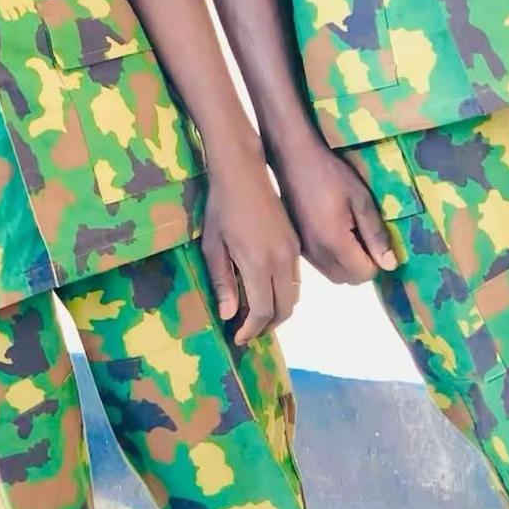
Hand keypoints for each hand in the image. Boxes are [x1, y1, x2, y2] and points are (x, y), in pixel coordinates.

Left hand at [200, 145, 303, 342]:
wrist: (244, 172)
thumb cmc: (221, 208)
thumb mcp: (213, 246)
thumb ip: (223, 282)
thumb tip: (229, 315)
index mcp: (258, 264)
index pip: (262, 311)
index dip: (251, 330)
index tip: (237, 337)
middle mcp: (281, 261)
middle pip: (284, 308)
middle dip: (267, 326)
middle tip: (247, 331)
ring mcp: (292, 251)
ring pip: (293, 295)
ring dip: (277, 311)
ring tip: (255, 316)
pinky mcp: (296, 243)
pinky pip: (295, 279)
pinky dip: (283, 293)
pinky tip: (265, 291)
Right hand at [273, 136, 396, 286]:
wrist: (293, 158)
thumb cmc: (331, 173)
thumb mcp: (361, 199)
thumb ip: (376, 234)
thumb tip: (391, 264)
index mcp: (334, 243)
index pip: (364, 274)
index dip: (376, 261)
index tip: (375, 238)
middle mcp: (316, 254)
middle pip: (349, 279)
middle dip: (363, 264)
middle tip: (364, 233)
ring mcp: (304, 251)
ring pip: (335, 275)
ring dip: (348, 262)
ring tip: (350, 230)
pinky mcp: (298, 245)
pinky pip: (322, 265)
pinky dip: (334, 257)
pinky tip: (334, 229)